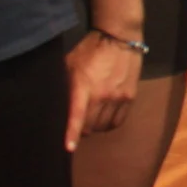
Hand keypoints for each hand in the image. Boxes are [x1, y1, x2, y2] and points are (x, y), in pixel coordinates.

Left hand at [65, 32, 140, 150]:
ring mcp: (118, 98)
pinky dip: (109, 124)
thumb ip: (65, 85)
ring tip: (91, 119)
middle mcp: (102, 96)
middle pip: (89, 126)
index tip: (69, 148)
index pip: (77, 116)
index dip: (72, 134)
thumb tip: (56, 103)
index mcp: (84, 87)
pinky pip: (118, 121)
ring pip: (103, 126)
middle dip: (80, 129)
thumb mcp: (70, 64)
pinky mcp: (130, 97)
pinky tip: (104, 117)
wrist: (120, 38)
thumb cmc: (90, 50)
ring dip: (94, 127)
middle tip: (77, 123)